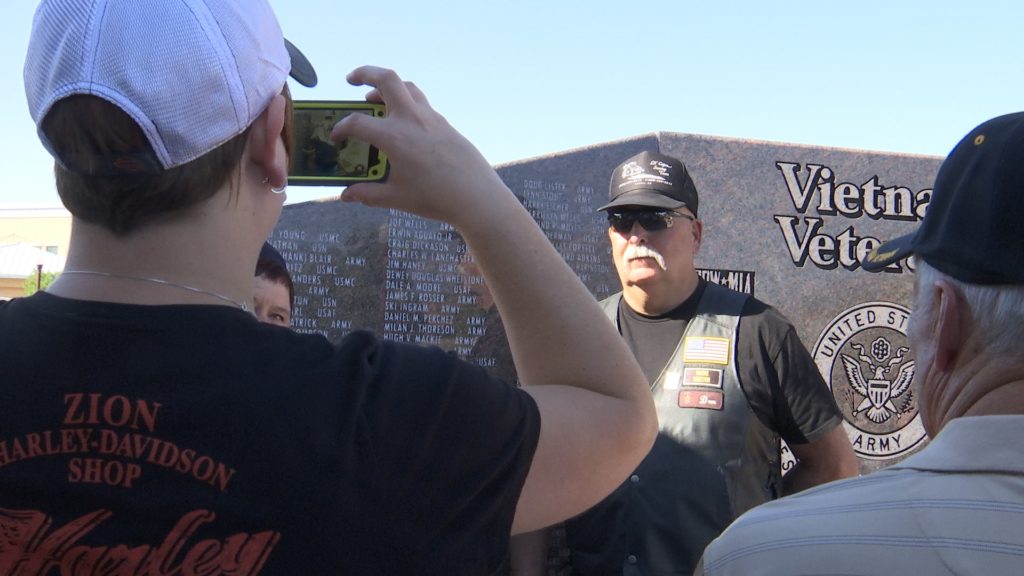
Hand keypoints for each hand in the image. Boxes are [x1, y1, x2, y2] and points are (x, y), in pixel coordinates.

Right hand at [330, 66, 512, 228]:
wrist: (476, 197)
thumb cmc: (436, 198)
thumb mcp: (396, 198)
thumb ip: (367, 194)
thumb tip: (346, 195)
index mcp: (395, 137)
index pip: (357, 123)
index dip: (341, 129)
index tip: (337, 137)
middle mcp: (412, 120)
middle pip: (386, 79)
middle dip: (365, 73)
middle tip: (351, 80)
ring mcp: (431, 118)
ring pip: (407, 86)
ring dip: (388, 86)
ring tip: (375, 98)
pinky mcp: (445, 124)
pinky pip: (422, 103)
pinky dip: (406, 103)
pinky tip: (403, 122)